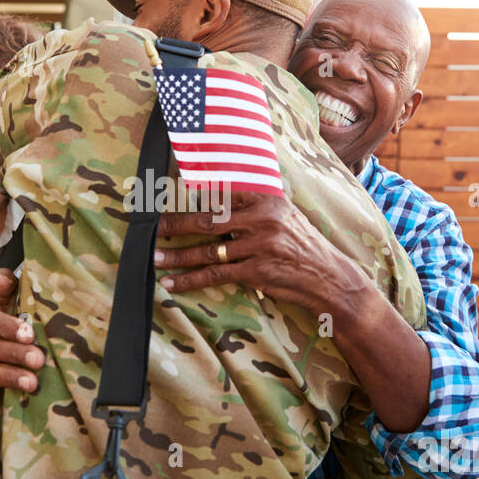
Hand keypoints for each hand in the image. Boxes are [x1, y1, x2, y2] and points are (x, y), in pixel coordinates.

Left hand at [154, 192, 367, 318]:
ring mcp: (259, 246)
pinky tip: (173, 283)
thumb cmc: (302, 246)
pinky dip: (191, 279)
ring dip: (176, 256)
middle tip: (150, 229)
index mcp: (267, 199)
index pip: (221, 195)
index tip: (165, 201)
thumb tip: (214, 201)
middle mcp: (262, 219)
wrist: (328, 277)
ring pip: (207, 251)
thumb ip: (253, 208)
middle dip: (174, 226)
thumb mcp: (284, 216)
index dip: (190, 199)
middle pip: (208, 221)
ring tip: (154, 259)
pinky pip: (216, 275)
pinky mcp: (256, 271)